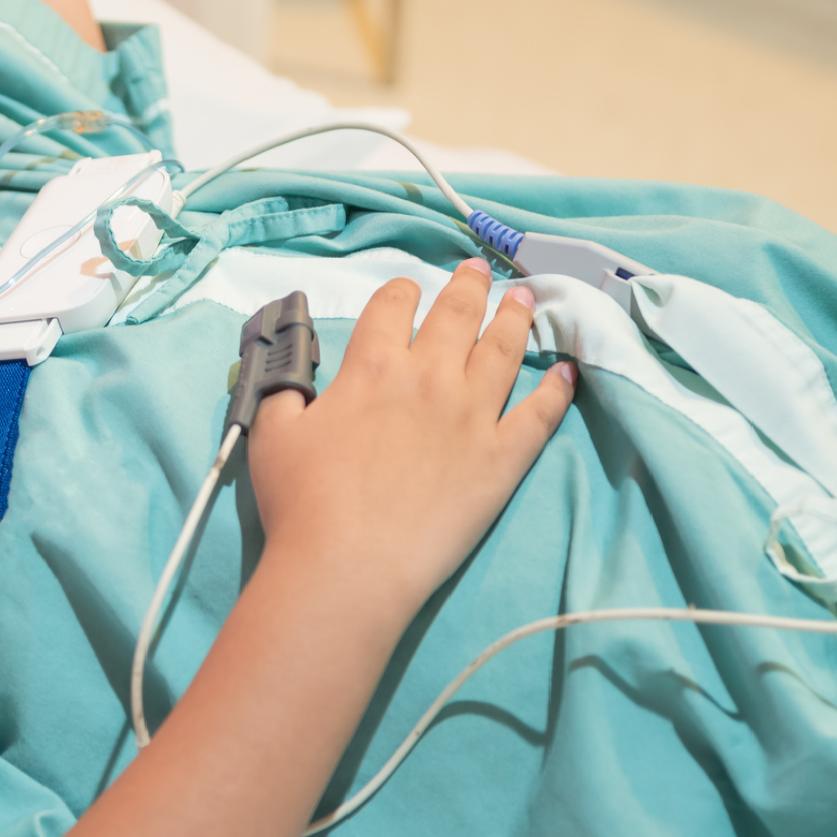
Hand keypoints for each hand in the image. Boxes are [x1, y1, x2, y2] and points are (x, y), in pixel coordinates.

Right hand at [248, 259, 575, 611]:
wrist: (347, 564)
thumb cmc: (301, 502)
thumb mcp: (270, 431)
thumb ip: (283, 387)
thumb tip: (288, 366)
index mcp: (372, 366)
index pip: (393, 306)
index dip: (400, 292)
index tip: (406, 291)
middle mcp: (429, 377)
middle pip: (456, 314)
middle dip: (467, 286)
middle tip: (476, 271)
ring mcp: (473, 415)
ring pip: (503, 350)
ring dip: (514, 318)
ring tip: (523, 299)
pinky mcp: (503, 458)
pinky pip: (540, 413)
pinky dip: (557, 389)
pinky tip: (566, 372)